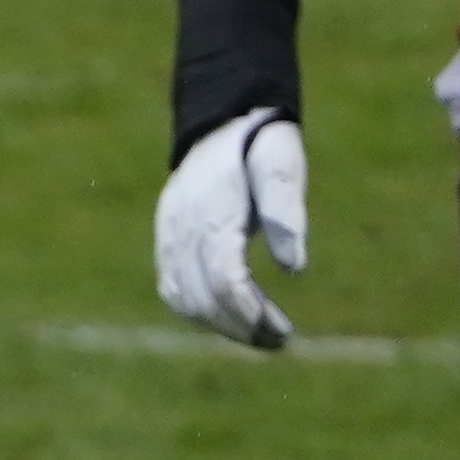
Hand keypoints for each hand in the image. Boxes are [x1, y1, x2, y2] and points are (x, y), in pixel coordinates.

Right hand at [153, 110, 307, 350]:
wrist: (219, 119)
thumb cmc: (260, 143)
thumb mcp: (281, 163)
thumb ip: (286, 212)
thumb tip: (295, 269)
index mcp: (213, 212)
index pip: (226, 280)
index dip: (251, 313)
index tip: (281, 333)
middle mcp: (182, 229)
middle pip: (204, 298)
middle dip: (241, 327)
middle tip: (278, 340)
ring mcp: (168, 237)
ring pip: (184, 301)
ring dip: (220, 325)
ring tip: (258, 334)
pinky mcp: (165, 242)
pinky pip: (174, 290)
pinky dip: (200, 311)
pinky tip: (230, 316)